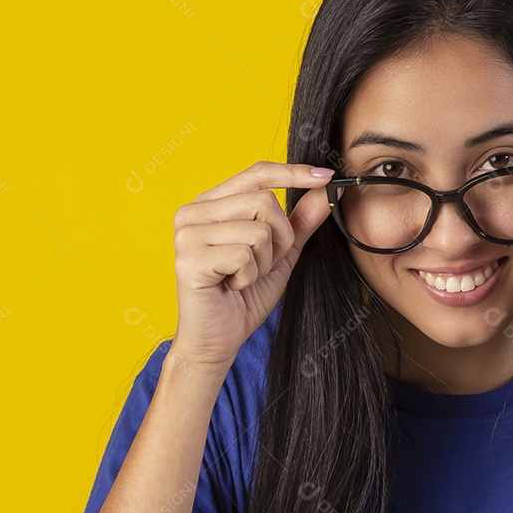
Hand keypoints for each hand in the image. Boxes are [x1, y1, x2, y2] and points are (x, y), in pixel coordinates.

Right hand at [168, 161, 333, 378]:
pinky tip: (231, 286)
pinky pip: (244, 254)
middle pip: (264, 201)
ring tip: (243, 277)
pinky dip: (249, 276)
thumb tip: (324, 187)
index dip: (292, 173)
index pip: (256, 173)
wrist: (218, 339)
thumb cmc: (244, 296)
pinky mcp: (188, 259)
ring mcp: (186, 234)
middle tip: (261, 264)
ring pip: (258, 229)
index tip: (325, 176)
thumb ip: (300, 220)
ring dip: (264, 261)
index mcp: (211, 203)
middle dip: (280, 238)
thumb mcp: (281, 253)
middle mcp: (192, 211)